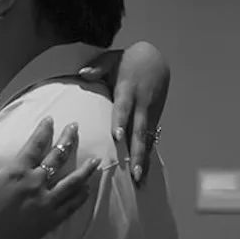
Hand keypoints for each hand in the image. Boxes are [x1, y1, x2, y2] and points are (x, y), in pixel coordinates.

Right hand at [0, 117, 101, 238]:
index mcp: (16, 171)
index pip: (35, 144)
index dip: (44, 130)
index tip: (50, 119)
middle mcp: (35, 184)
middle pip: (58, 157)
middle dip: (68, 139)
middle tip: (75, 127)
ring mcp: (44, 205)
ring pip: (72, 183)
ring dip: (85, 169)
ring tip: (96, 160)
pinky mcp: (47, 223)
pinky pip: (70, 208)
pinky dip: (80, 198)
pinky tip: (87, 191)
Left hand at [105, 41, 169, 184]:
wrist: (156, 58)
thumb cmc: (127, 60)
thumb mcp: (112, 58)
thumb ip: (98, 67)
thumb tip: (83, 73)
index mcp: (128, 89)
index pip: (123, 107)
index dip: (121, 121)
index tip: (117, 137)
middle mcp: (140, 104)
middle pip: (138, 130)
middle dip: (136, 152)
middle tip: (132, 172)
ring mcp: (149, 113)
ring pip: (146, 139)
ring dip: (142, 159)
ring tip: (138, 180)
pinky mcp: (154, 119)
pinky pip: (150, 140)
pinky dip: (147, 157)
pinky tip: (142, 175)